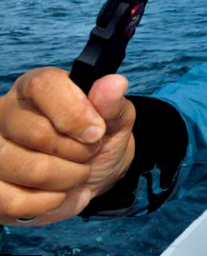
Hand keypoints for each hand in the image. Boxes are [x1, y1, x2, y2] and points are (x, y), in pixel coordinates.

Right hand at [0, 67, 135, 225]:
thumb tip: (114, 83)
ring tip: (75, 174)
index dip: (75, 113)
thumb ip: (113, 104)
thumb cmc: (99, 140)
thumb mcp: (116, 120)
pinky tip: (56, 193)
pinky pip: (14, 201)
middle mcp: (7, 113)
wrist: (92, 176)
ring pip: (30, 170)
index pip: (44, 86)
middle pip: (37, 133)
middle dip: (78, 152)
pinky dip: (47, 203)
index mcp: (38, 87)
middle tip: (88, 154)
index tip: (96, 132)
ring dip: (67, 178)